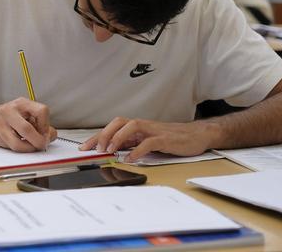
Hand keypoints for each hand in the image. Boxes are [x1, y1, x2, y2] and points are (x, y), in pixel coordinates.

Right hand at [0, 97, 56, 151]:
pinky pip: (12, 146)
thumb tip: (51, 136)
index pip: (42, 111)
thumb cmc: (9, 118)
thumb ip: (41, 125)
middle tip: (42, 144)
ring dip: (30, 148)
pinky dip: (22, 149)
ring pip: (18, 142)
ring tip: (31, 146)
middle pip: (28, 129)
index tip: (45, 132)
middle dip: (39, 141)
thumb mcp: (26, 115)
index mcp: (23, 103)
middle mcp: (11, 110)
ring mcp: (1, 122)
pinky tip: (22, 145)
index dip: (46, 125)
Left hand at [79, 117, 219, 161]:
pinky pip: (149, 142)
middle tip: (95, 149)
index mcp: (136, 127)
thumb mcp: (146, 141)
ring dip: (118, 138)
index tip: (84, 148)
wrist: (196, 135)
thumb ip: (131, 144)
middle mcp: (142, 126)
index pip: (112, 128)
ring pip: (131, 127)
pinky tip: (131, 159)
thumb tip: (112, 152)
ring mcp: (153, 131)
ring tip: (110, 151)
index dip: (97, 137)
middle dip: (103, 135)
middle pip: (118, 123)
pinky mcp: (165, 139)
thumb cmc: (171, 139)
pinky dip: (138, 150)